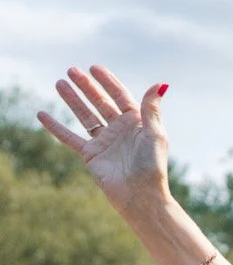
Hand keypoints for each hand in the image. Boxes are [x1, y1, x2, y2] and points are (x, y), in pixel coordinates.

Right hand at [37, 65, 171, 212]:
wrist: (140, 195)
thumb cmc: (152, 166)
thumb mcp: (154, 134)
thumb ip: (151, 109)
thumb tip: (159, 84)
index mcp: (136, 124)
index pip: (120, 97)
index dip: (108, 82)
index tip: (95, 68)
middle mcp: (120, 130)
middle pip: (100, 103)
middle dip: (87, 87)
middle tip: (71, 70)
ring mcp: (104, 142)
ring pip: (85, 116)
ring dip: (72, 100)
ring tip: (59, 83)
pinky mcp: (91, 155)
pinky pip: (69, 138)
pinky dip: (55, 127)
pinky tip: (42, 114)